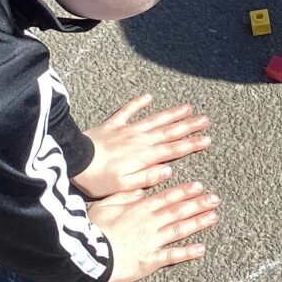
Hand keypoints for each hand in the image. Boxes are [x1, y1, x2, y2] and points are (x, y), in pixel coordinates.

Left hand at [73, 94, 210, 198]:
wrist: (73, 161)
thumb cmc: (97, 178)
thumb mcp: (124, 185)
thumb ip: (147, 177)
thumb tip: (169, 170)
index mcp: (144, 156)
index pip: (173, 149)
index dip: (192, 144)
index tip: (207, 140)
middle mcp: (140, 140)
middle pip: (169, 131)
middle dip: (189, 126)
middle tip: (206, 120)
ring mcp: (127, 130)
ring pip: (154, 119)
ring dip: (172, 113)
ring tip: (188, 107)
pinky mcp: (112, 125)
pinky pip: (127, 111)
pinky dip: (138, 103)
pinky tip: (149, 97)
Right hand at [92, 181, 219, 281]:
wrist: (87, 256)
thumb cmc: (91, 229)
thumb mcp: (104, 206)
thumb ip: (123, 196)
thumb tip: (140, 191)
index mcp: (138, 209)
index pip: (166, 197)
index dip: (184, 191)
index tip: (199, 186)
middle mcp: (149, 223)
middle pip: (178, 211)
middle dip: (198, 204)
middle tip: (215, 199)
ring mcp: (152, 242)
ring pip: (180, 230)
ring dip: (198, 223)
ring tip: (214, 216)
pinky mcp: (150, 261)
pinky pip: (173, 256)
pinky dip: (188, 252)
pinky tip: (202, 249)